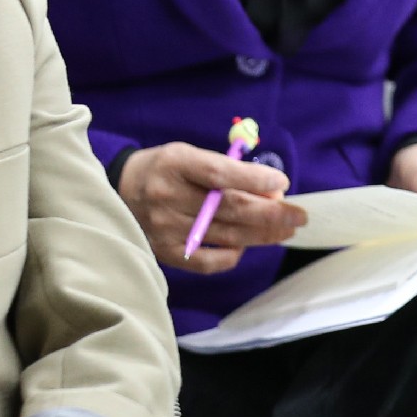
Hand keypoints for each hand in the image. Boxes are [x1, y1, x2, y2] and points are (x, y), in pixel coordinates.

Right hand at [118, 142, 304, 274]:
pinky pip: (208, 260)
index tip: (282, 183)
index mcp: (176, 164)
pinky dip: (233, 255)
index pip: (220, 173)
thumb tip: (270, 189)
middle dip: (271, 213)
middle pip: (229, 208)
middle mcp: (169, 196)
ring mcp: (166, 227)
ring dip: (262, 234)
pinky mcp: (166, 252)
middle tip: (298, 215)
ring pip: (226, 235)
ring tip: (285, 230)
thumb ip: (225, 169)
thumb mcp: (188, 155)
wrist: (119, 192)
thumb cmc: (164, 170)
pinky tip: (247, 245)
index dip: (254, 179)